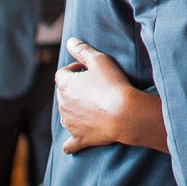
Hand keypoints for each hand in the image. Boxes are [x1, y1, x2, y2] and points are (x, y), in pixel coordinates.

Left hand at [57, 38, 139, 153]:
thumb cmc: (113, 85)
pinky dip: (71, 143)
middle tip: (94, 87)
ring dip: (74, 110)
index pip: (62, 73)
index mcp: (64, 84)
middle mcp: (62, 104)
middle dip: (75, 89)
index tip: (87, 70)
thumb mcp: (100, 60)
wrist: (124, 114)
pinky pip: (70, 143)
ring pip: (66, 115)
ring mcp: (70, 123)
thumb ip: (82, 49)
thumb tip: (70, 41)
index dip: (74, 70)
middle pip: (63, 94)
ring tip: (92, 106)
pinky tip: (70, 144)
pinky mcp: (79, 138)